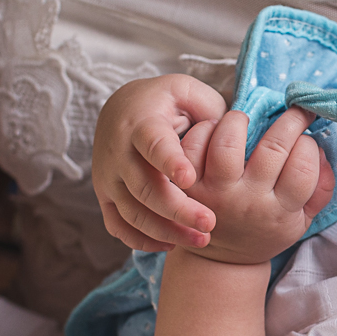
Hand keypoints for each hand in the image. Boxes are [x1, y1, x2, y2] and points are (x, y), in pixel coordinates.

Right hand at [93, 75, 227, 251]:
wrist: (121, 110)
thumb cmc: (166, 102)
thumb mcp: (187, 91)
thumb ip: (209, 109)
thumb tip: (231, 135)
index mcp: (141, 122)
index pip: (153, 144)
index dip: (169, 160)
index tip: (190, 178)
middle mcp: (119, 152)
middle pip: (144, 187)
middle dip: (177, 209)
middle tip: (210, 223)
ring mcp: (109, 177)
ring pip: (133, 212)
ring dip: (166, 231)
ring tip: (201, 240)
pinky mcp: (105, 196)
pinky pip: (118, 226)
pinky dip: (142, 240)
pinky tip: (172, 244)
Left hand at [177, 106, 333, 264]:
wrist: (221, 261)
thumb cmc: (266, 230)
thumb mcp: (301, 221)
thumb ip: (320, 190)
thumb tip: (323, 152)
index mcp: (280, 211)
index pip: (303, 167)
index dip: (309, 145)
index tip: (306, 139)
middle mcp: (248, 201)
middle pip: (273, 148)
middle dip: (290, 121)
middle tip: (293, 112)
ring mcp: (215, 193)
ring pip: (228, 142)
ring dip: (241, 121)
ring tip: (246, 121)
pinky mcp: (187, 186)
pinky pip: (193, 146)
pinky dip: (205, 129)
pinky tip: (216, 130)